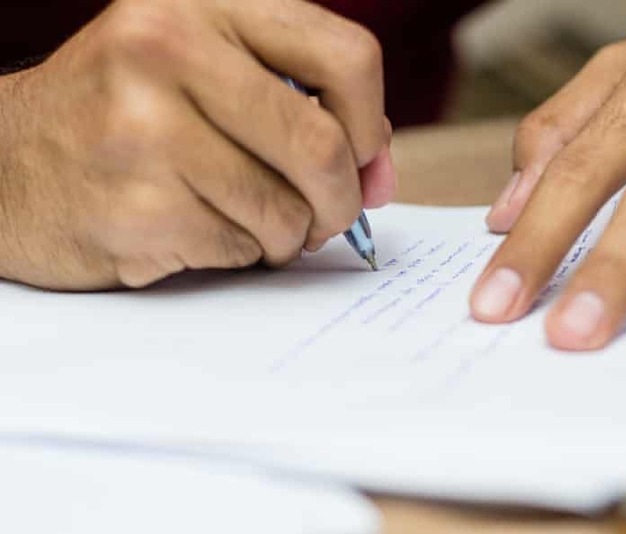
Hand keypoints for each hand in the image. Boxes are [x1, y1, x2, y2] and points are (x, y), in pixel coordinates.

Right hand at [0, 0, 394, 289]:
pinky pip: (242, 248)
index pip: (348, 56)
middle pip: (324, 144)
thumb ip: (301, 104)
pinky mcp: (136, 205)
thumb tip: (379, 171)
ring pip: (287, 209)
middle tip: (327, 215)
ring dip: (288, 233)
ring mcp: (145, 128)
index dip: (372, 122)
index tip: (361, 158)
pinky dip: (242, 253)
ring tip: (254, 223)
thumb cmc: (125, 118)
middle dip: (340, 199)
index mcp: (203, 4)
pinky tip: (203, 232)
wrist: (8, 166)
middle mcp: (168, 49)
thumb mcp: (205, 73)